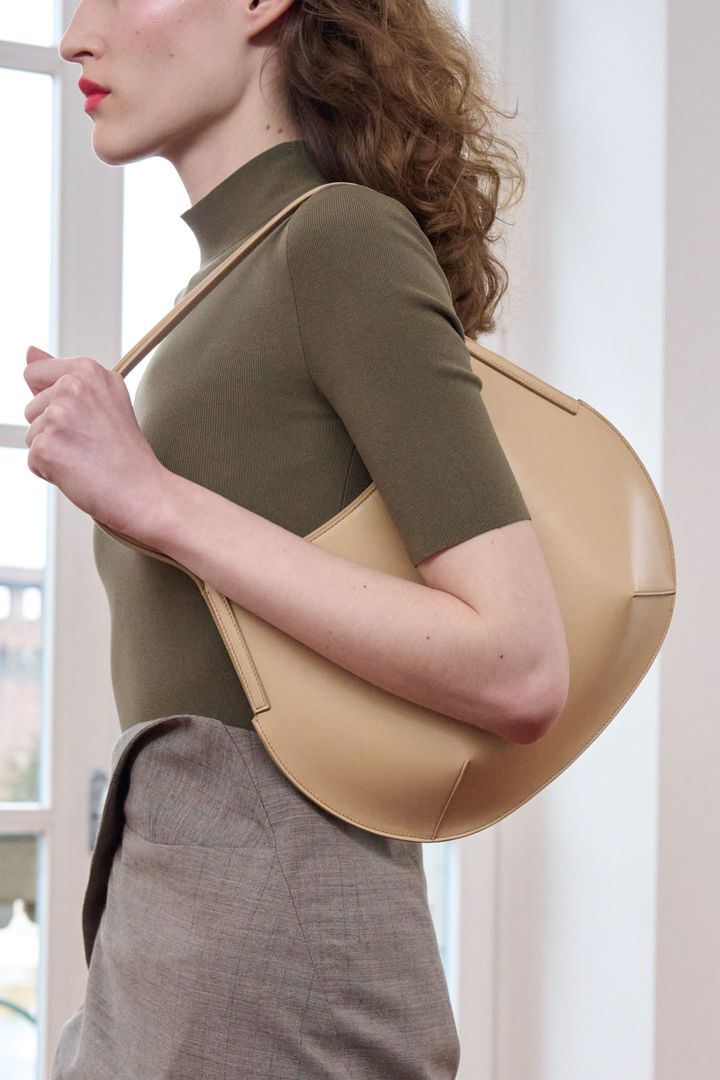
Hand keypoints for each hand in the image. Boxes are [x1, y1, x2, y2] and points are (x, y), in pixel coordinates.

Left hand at [23, 345, 166, 535]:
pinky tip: (79, 471)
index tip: (83, 418)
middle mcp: (72, 387)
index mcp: (88, 370)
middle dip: (52, 428)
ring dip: (53, 450)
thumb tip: (29, 350)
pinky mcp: (46, 446)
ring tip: (86, 457)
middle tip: (90, 442)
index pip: (35, 373)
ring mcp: (58, 416)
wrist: (143, 491)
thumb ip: (60, 372)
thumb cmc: (125, 452)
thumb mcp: (102, 399)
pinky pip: (32, 461)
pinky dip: (51, 472)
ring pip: (31, 434)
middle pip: (31, 407)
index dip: (53, 401)